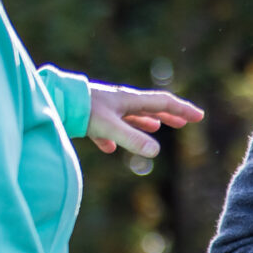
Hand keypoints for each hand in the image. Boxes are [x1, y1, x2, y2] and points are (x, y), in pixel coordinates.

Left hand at [85, 82, 203, 156]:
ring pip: (131, 115)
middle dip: (169, 115)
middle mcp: (120, 102)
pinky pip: (107, 128)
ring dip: (146, 122)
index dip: (181, 110)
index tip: (198, 116)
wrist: (53, 101)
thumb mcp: (109, 127)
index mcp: (129, 100)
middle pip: (150, 107)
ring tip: (156, 128)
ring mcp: (105, 108)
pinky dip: (114, 137)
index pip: (162, 103)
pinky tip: (109, 148)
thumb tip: (156, 151)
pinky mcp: (90, 117)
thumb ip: (132, 139)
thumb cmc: (81, 110)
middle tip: (185, 121)